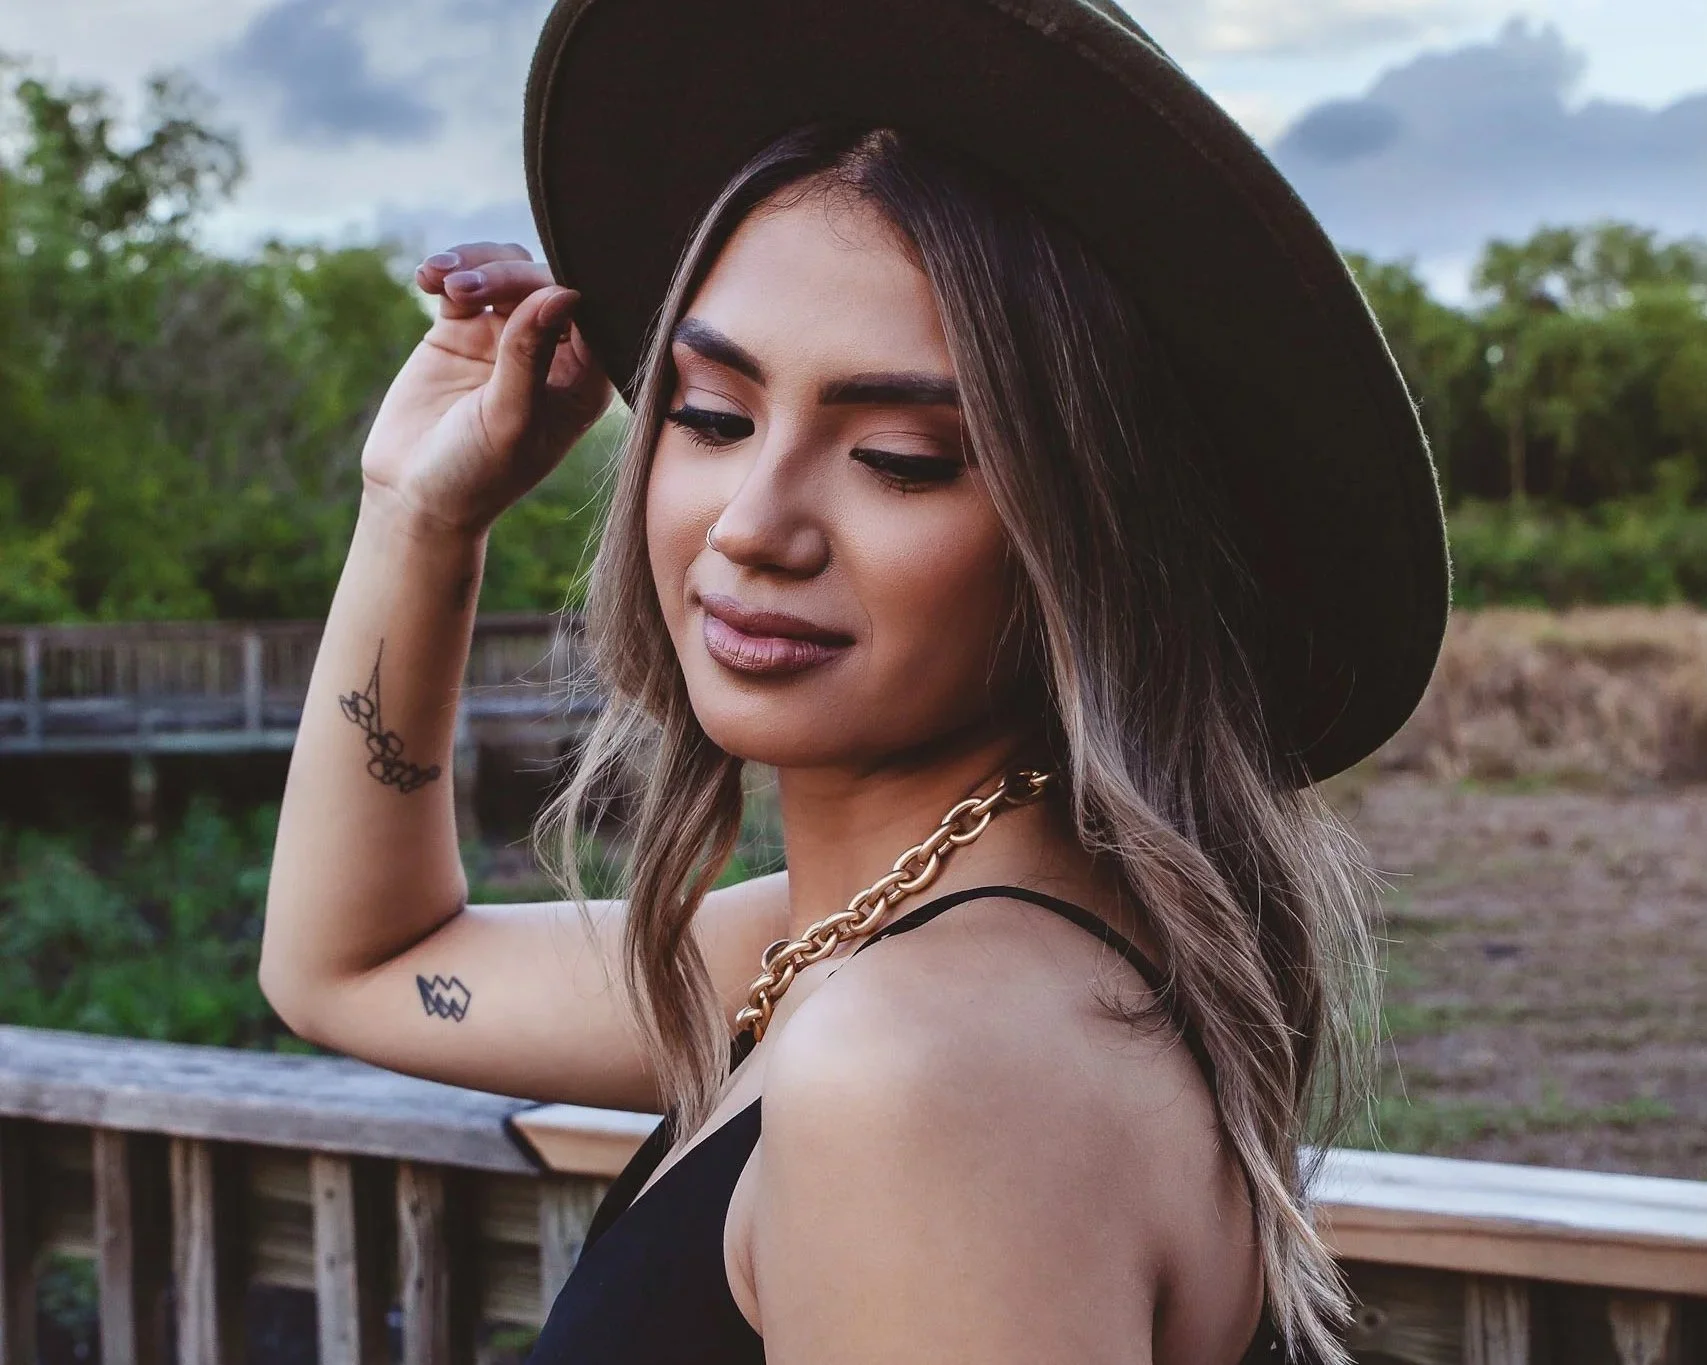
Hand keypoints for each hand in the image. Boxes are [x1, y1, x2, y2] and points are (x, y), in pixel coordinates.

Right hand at [360, 242, 615, 536]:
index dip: (558, 290)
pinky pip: (464, 282)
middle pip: (544, 284)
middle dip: (507, 276)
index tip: (526, 293)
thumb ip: (529, 356)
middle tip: (465, 289)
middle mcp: (553, 353)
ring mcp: (508, 337)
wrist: (415, 495)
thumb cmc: (476, 474)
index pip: (587, 315)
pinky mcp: (464, 329)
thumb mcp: (507, 420)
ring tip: (442, 282)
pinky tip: (427, 278)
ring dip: (476, 265)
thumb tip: (562, 293)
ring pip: (506, 272)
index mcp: (583, 380)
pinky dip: (448, 271)